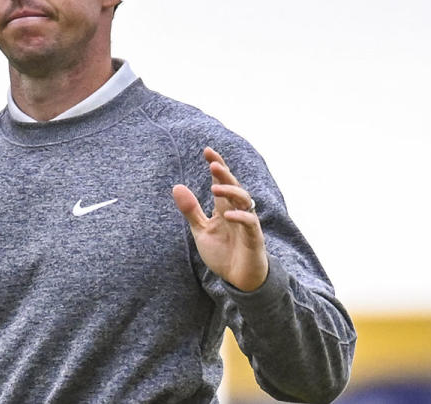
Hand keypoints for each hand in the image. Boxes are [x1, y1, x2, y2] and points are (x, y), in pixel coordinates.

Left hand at [172, 147, 268, 291]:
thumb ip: (191, 210)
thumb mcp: (201, 231)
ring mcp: (246, 223)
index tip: (207, 151)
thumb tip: (176, 186)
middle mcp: (236, 211)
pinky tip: (227, 214)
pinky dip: (240, 217)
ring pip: (244, 200)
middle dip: (225, 174)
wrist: (238, 279)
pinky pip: (250, 223)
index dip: (216, 166)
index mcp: (223, 208)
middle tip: (213, 165)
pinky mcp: (254, 238)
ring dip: (231, 192)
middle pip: (234, 187)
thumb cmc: (222, 253)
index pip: (221, 182)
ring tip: (215, 187)